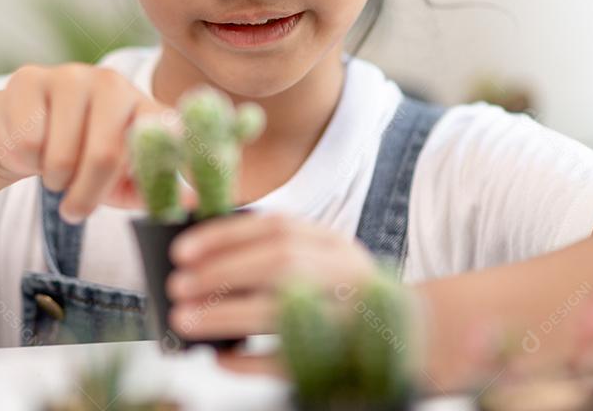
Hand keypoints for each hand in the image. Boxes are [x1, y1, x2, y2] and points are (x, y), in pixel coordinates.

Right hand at [0, 63, 178, 221]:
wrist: (19, 133)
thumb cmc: (78, 160)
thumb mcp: (118, 182)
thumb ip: (152, 190)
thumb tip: (194, 203)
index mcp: (143, 107)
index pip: (168, 129)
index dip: (183, 154)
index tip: (199, 187)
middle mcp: (113, 85)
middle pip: (105, 155)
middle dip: (87, 194)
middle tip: (75, 209)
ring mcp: (71, 77)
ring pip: (62, 155)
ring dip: (54, 180)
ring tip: (54, 170)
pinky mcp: (30, 79)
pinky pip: (30, 142)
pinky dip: (28, 160)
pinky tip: (33, 147)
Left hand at [165, 211, 376, 371]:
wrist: (415, 336)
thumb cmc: (340, 290)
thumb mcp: (314, 255)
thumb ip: (263, 245)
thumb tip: (194, 239)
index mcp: (333, 243)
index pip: (276, 228)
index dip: (224, 237)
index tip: (182, 250)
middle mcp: (345, 275)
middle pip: (280, 266)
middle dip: (220, 275)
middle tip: (177, 287)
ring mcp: (349, 319)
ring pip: (284, 313)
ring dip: (226, 316)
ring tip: (185, 320)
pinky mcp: (345, 362)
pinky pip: (293, 362)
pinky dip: (252, 361)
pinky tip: (220, 358)